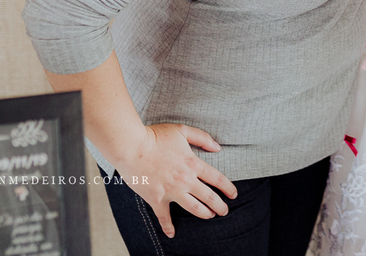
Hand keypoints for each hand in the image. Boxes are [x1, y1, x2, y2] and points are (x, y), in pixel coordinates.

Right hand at [115, 123, 236, 238]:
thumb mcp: (182, 131)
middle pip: (208, 196)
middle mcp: (185, 180)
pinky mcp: (156, 199)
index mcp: (193, 163)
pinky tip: (172, 233)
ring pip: (193, 208)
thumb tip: (218, 147)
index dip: (227, 188)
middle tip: (225, 211)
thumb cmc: (155, 136)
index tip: (233, 194)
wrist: (131, 147)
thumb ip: (202, 138)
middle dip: (220, 205)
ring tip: (210, 216)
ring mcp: (171, 191)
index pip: (216, 178)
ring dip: (204, 214)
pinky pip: (164, 216)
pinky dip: (168, 226)